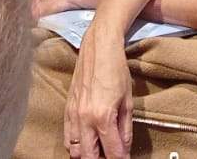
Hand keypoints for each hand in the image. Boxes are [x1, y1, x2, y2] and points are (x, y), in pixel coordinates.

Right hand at [65, 25, 133, 158]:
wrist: (99, 48)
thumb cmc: (116, 70)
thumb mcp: (128, 101)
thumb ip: (125, 129)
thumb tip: (124, 149)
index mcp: (103, 117)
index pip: (112, 152)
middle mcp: (85, 119)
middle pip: (89, 156)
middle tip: (111, 156)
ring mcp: (73, 115)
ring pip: (75, 150)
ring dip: (87, 154)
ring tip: (100, 150)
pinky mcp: (67, 109)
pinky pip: (67, 136)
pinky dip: (76, 144)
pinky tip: (87, 140)